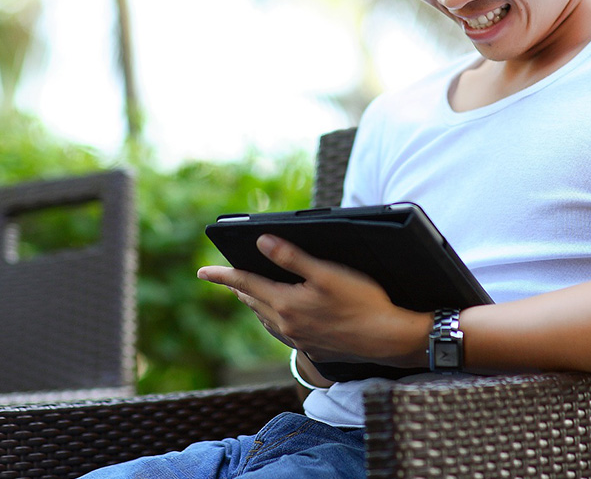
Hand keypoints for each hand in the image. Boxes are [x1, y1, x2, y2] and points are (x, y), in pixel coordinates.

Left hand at [198, 234, 429, 367]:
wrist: (388, 338)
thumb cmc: (362, 300)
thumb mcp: (327, 272)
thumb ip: (292, 257)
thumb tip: (261, 242)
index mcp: (286, 304)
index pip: (245, 284)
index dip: (222, 275)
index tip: (202, 271)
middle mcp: (287, 325)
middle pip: (253, 302)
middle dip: (238, 287)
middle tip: (224, 277)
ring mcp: (299, 339)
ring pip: (265, 318)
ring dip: (254, 303)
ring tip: (247, 293)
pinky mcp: (313, 347)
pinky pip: (281, 330)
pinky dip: (271, 318)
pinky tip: (279, 315)